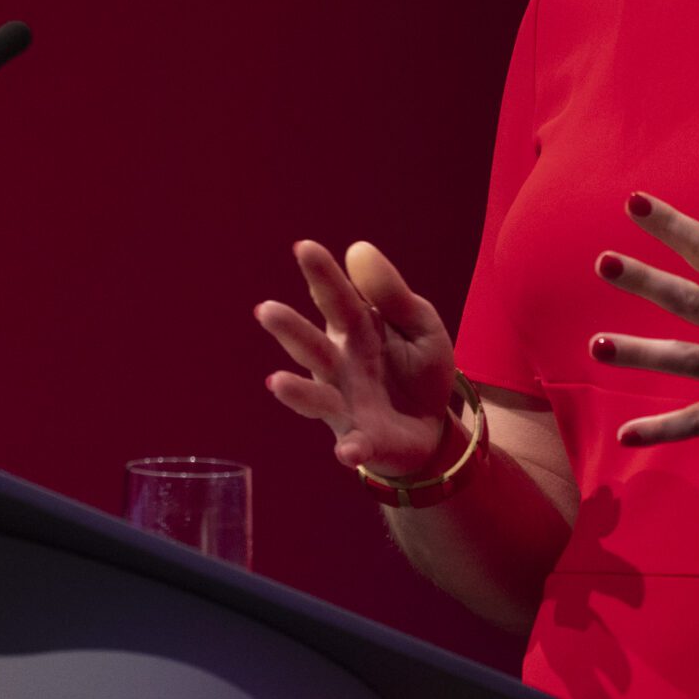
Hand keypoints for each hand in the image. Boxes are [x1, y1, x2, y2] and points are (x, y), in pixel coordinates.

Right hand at [255, 240, 463, 477]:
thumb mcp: (419, 324)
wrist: (433, 428)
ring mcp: (346, 404)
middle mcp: (340, 365)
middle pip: (313, 346)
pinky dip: (349, 448)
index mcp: (355, 330)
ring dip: (297, 392)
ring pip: (317, 397)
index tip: (304, 248)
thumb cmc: (417, 369)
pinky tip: (347, 451)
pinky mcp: (362, 440)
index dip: (321, 276)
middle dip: (290, 331)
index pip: (336, 299)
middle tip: (265, 311)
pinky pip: (352, 444)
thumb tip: (357, 247)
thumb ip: (391, 293)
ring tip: (277, 383)